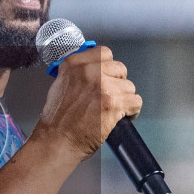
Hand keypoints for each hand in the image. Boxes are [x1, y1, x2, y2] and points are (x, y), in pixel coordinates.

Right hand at [33, 46, 141, 160]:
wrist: (58, 140)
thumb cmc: (57, 119)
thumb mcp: (60, 84)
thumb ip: (77, 72)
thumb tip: (95, 68)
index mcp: (74, 64)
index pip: (104, 53)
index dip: (108, 67)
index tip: (108, 76)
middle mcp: (89, 71)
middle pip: (120, 68)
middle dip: (118, 83)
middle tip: (110, 96)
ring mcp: (103, 86)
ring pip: (129, 86)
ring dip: (124, 99)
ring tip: (114, 110)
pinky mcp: (114, 103)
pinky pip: (135, 102)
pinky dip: (132, 111)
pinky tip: (122, 116)